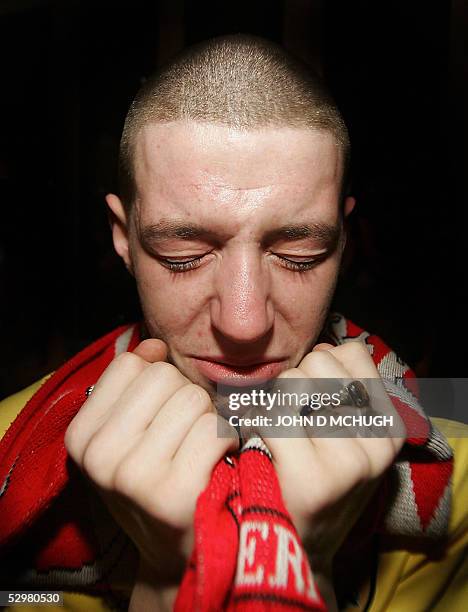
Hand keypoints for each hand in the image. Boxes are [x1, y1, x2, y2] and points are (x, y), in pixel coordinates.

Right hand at [64, 339, 238, 581]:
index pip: (132, 365)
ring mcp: (133, 476)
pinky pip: (215, 429)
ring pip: (193, 399)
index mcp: (82, 436)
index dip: (160, 381)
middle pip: (165, 377)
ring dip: (209, 419)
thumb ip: (135, 382)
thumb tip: (153, 345)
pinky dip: (227, 440)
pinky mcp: (173, 493)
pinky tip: (218, 462)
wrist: (181, 549)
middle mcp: (99, 456)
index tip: (163, 413)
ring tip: (200, 450)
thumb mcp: (130, 431)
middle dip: (186, 399)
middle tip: (185, 436)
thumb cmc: (160, 478)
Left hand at [261, 341, 404, 570]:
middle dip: (294, 383)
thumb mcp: (348, 433)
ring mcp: (348, 461)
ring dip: (272, 402)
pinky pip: (270, 415)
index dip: (321, 367)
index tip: (312, 398)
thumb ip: (343, 387)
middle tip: (288, 419)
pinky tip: (259, 444)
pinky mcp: (313, 478)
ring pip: (292, 383)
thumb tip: (325, 348)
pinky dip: (255, 422)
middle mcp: (377, 440)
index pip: (351, 352)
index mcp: (389, 424)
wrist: (299, 547)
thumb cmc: (314, 477)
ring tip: (273, 433)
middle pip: (319, 362)